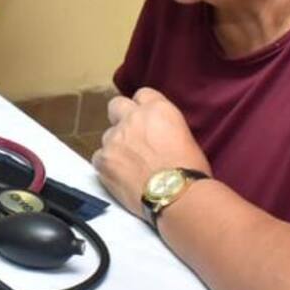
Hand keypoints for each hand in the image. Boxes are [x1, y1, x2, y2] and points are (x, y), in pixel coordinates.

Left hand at [91, 87, 209, 217]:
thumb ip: (164, 128)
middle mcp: (133, 118)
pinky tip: (121, 178)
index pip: (143, 94)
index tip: (147, 120)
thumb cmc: (190, 171)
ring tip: (131, 166)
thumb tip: (156, 135)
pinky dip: (108, 166)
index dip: (143, 108)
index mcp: (158, 110)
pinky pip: (99, 158)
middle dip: (121, 117)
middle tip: (130, 136)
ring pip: (108, 136)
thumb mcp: (185, 137)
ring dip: (116, 146)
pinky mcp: (103, 159)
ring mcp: (114, 138)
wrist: (178, 195)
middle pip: (116, 105)